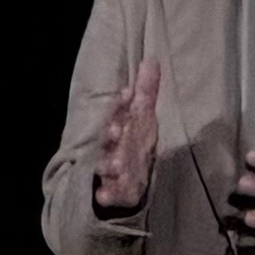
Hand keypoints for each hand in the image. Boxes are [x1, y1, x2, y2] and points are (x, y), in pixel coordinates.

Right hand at [89, 56, 165, 213]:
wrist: (129, 177)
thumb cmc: (136, 142)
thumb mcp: (144, 115)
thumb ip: (147, 90)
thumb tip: (152, 59)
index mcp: (116, 126)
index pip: (116, 112)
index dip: (119, 104)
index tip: (126, 94)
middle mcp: (109, 147)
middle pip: (105, 139)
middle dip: (109, 135)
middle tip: (117, 131)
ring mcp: (108, 169)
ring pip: (103, 165)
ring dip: (108, 164)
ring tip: (118, 164)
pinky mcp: (111, 191)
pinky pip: (105, 193)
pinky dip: (105, 194)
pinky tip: (105, 195)